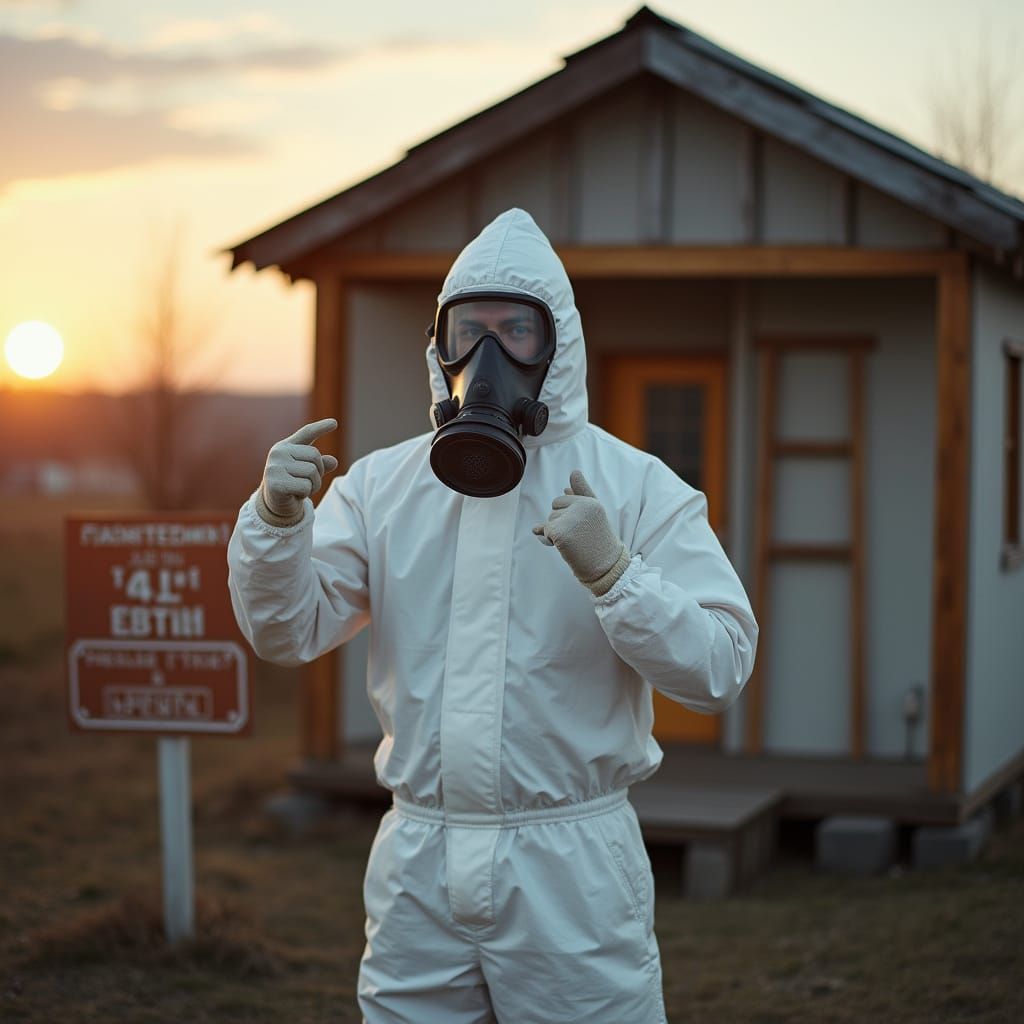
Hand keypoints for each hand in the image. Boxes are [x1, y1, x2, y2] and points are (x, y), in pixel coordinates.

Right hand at [256, 418, 338, 524]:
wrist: (274, 505)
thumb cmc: (292, 485)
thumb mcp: (307, 472)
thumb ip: (320, 464)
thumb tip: (333, 461)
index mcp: (286, 446)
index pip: (306, 433)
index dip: (321, 427)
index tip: (334, 423)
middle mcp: (278, 452)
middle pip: (315, 456)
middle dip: (318, 473)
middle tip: (307, 483)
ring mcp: (275, 466)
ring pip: (312, 472)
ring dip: (313, 485)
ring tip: (300, 489)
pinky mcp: (275, 483)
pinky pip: (305, 486)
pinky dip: (305, 494)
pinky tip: (294, 495)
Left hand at [533, 470, 630, 595]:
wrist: (605, 567)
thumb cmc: (599, 541)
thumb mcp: (594, 513)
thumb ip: (583, 492)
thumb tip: (574, 472)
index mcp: (589, 501)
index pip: (562, 499)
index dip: (567, 516)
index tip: (584, 528)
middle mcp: (581, 506)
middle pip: (553, 509)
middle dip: (560, 523)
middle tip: (579, 537)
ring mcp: (570, 519)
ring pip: (548, 521)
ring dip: (556, 534)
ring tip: (576, 543)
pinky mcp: (560, 533)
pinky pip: (544, 532)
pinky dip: (551, 541)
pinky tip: (566, 548)